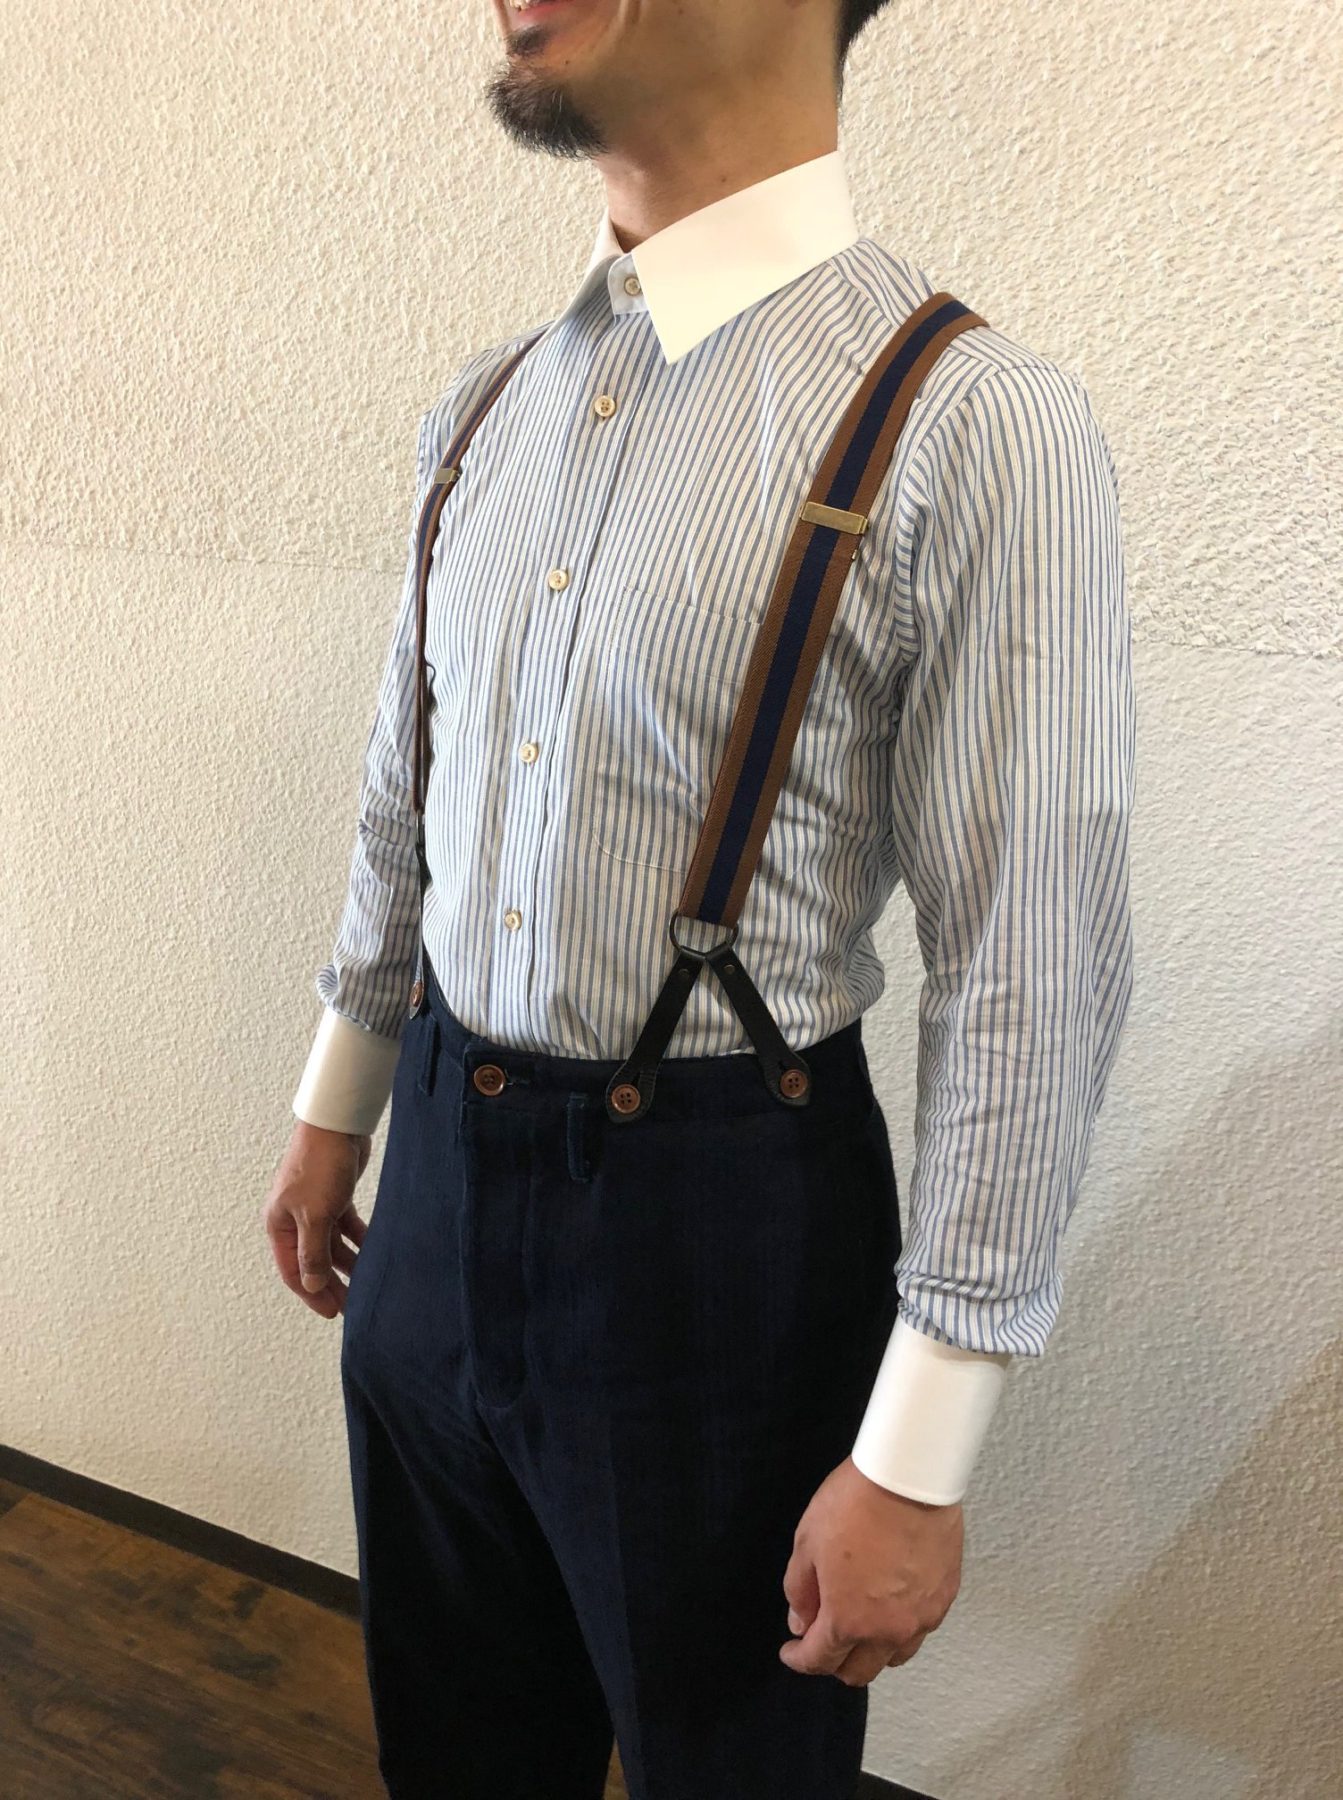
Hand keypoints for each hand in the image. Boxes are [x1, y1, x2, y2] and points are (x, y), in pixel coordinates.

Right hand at [261, 1121, 372, 1318]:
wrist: (337, 1125)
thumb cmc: (319, 1166)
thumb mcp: (315, 1215)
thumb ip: (313, 1253)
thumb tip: (312, 1284)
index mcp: (278, 1224)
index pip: (293, 1270)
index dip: (312, 1293)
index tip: (332, 1312)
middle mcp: (293, 1218)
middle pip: (312, 1260)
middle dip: (331, 1283)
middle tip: (351, 1306)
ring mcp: (314, 1207)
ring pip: (331, 1245)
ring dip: (347, 1264)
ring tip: (366, 1284)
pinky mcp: (335, 1196)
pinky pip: (346, 1227)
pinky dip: (358, 1240)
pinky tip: (374, 1252)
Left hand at [779, 1455, 962, 1685]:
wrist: (909, 1476)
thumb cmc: (857, 1503)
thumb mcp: (807, 1542)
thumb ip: (800, 1590)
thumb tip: (801, 1620)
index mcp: (848, 1620)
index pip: (819, 1660)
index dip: (799, 1659)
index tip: (791, 1651)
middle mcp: (888, 1630)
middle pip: (859, 1672)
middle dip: (835, 1662)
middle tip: (822, 1639)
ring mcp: (922, 1617)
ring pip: (894, 1656)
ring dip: (872, 1649)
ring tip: (859, 1623)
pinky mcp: (945, 1597)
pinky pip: (920, 1629)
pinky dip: (901, 1627)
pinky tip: (890, 1603)